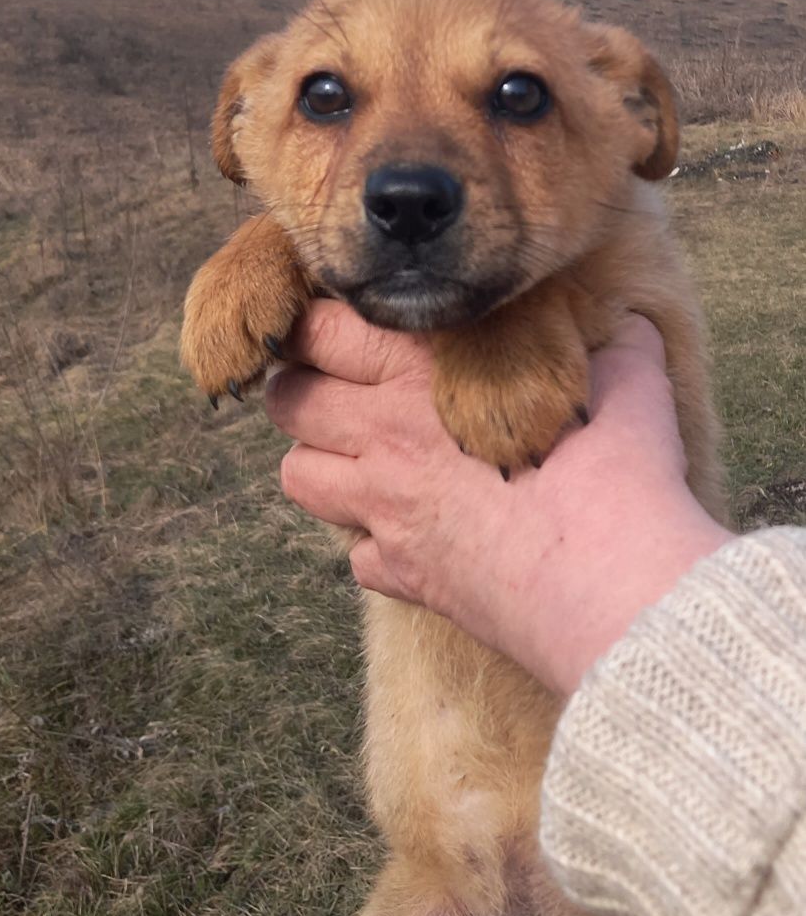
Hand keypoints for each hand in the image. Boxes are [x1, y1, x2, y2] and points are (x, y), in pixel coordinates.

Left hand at [265, 303, 728, 693]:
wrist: (614, 593)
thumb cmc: (617, 478)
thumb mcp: (628, 384)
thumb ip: (614, 345)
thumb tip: (627, 324)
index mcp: (420, 377)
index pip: (320, 330)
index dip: (317, 322)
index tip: (341, 324)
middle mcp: (384, 441)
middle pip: (288, 402)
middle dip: (300, 387)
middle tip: (336, 386)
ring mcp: (385, 514)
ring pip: (298, 476)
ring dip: (319, 461)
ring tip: (362, 455)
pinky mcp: (403, 576)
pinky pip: (355, 555)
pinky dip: (372, 543)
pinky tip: (414, 533)